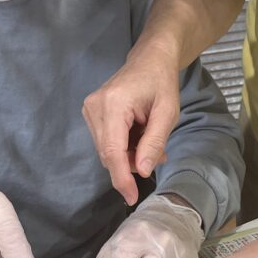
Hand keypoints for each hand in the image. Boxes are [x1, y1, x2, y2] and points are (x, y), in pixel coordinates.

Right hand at [82, 45, 179, 205]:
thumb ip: (154, 142)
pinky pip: (105, 141)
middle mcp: (95, 107)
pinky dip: (123, 147)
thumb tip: (143, 171)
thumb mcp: (167, 113)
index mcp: (113, 104)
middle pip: (108, 153)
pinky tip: (140, 137)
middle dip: (132, 164)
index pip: (112, 151)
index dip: (122, 178)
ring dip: (129, 156)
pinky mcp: (90, 112)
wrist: (150, 59)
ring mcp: (89, 109)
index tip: (131, 198)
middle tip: (159, 156)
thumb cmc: (162, 82)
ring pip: (106, 150)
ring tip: (152, 144)